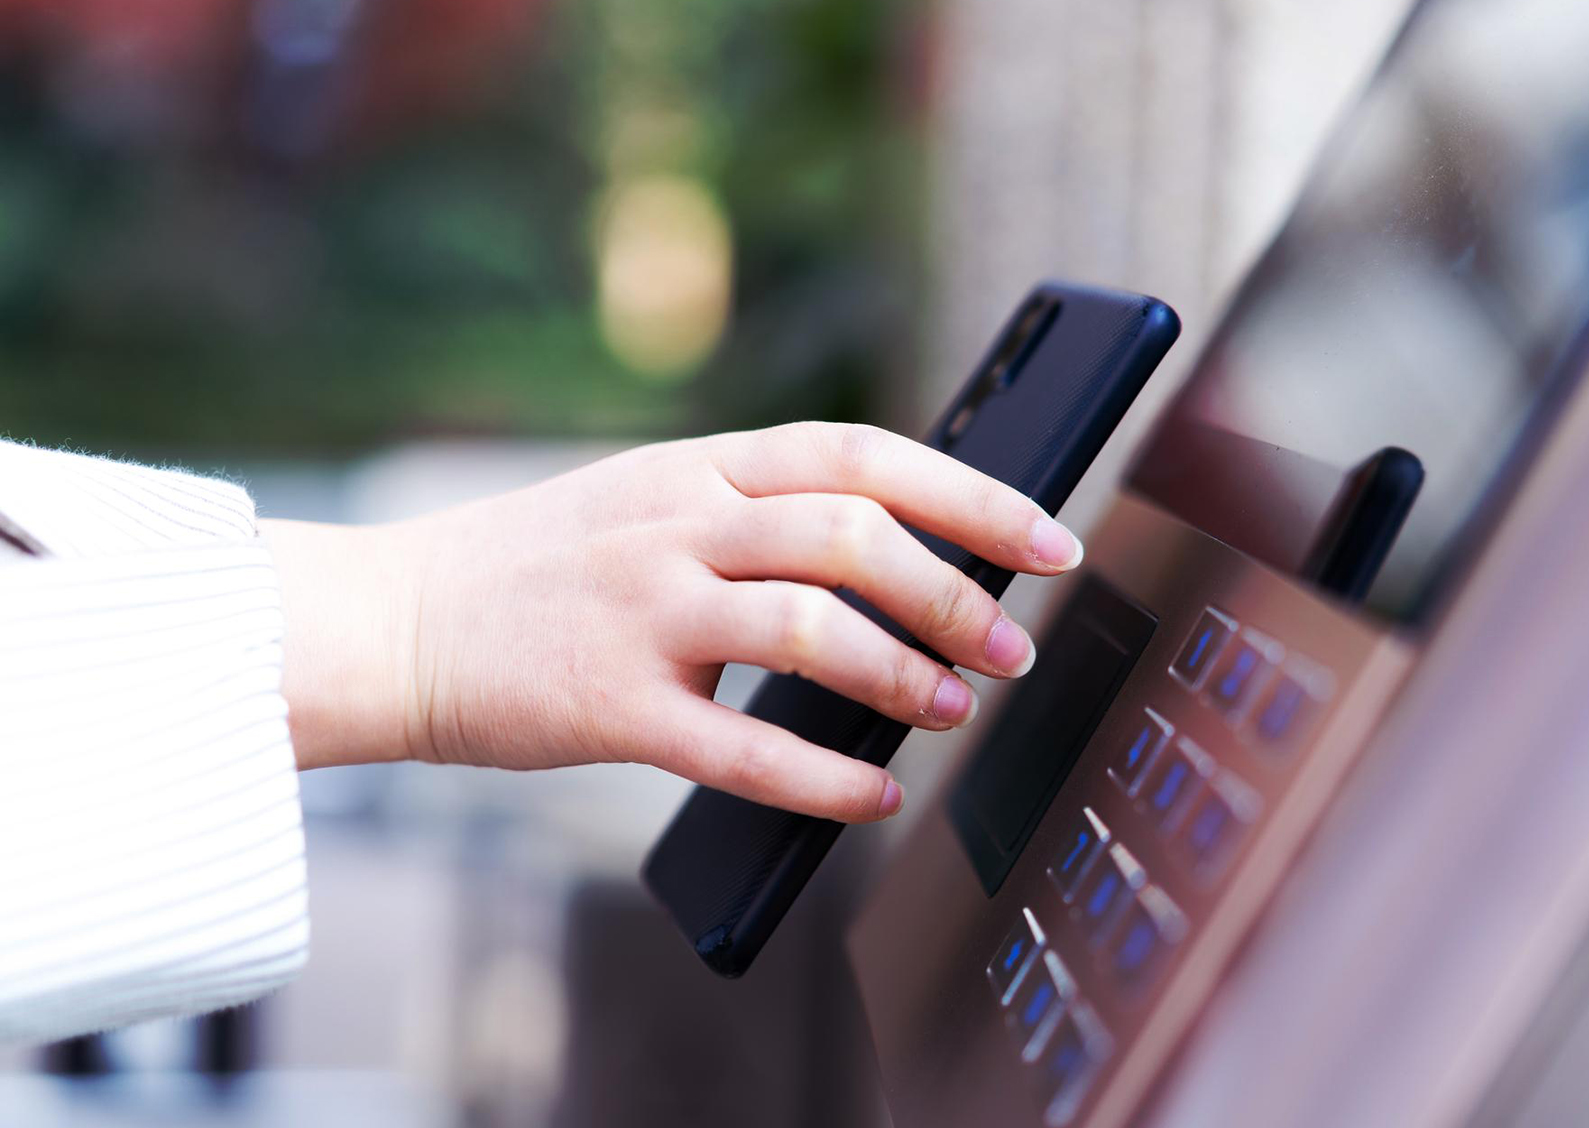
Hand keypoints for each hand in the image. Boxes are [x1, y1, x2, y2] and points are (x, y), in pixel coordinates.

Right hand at [262, 422, 1083, 821]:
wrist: (393, 622)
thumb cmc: (539, 569)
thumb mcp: (648, 499)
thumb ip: (756, 513)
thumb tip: (900, 559)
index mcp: (697, 467)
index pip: (861, 455)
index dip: (970, 493)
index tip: (1048, 539)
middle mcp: (677, 524)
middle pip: (850, 535)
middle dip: (954, 591)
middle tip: (1011, 645)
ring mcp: (641, 611)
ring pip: (807, 630)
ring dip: (903, 673)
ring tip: (954, 707)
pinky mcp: (607, 705)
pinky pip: (739, 748)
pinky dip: (823, 777)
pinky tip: (873, 794)